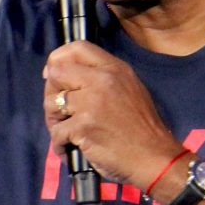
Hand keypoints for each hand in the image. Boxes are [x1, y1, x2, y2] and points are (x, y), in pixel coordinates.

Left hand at [43, 41, 181, 192]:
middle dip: (50, 92)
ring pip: (51, 103)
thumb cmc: (143, 128)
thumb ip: (103, 79)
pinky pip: (57, 132)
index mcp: (115, 69)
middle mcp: (102, 80)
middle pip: (57, 72)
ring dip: (53, 121)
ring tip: (65, 133)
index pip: (78, 48)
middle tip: (58, 111)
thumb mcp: (130, 89)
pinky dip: (59, 144)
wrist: (154, 157)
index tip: (53, 75)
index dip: (58, 59)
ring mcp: (91, 103)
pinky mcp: (83, 126)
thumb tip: (70, 77)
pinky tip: (69, 150)